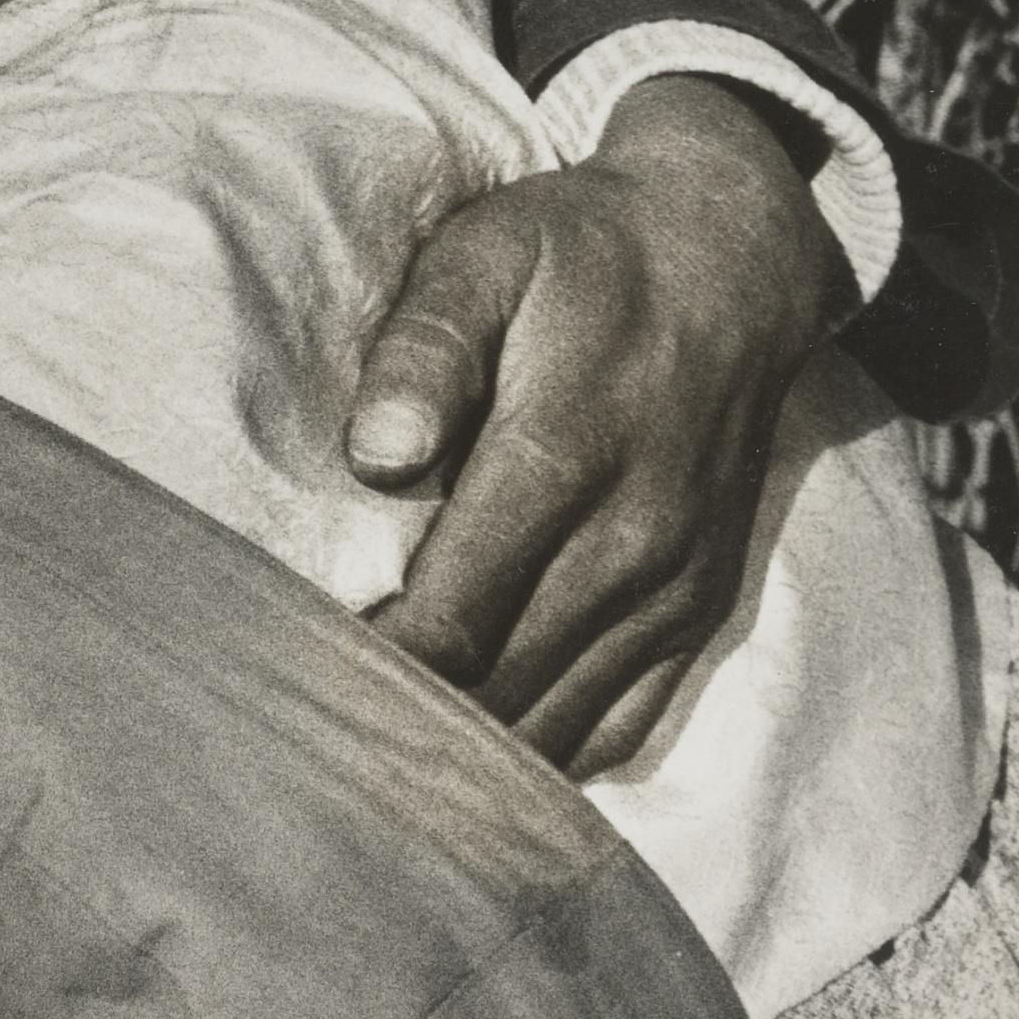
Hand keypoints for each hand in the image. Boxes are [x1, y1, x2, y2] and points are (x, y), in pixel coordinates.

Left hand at [348, 78, 836, 771]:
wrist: (731, 259)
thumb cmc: (578, 252)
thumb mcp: (485, 254)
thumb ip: (424, 349)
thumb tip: (377, 454)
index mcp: (562, 458)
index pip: (450, 620)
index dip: (366, 669)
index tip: (286, 681)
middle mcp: (630, 545)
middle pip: (499, 689)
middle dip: (401, 726)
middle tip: (307, 740)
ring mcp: (674, 589)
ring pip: (559, 725)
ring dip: (469, 758)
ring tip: (368, 765)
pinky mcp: (698, 610)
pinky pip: (623, 725)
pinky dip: (548, 756)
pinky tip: (474, 766)